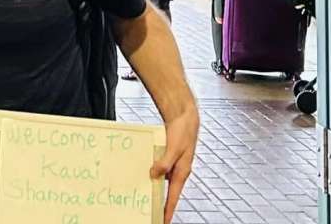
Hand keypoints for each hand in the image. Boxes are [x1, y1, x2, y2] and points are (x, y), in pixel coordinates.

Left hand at [151, 106, 198, 222]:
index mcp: (182, 172)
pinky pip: (161, 169)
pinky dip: (154, 173)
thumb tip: (154, 174)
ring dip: (155, 187)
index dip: (168, 210)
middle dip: (160, 202)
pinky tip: (145, 173)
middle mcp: (178, 171)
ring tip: (146, 196)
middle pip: (167, 192)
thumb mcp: (173, 147)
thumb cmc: (183, 131)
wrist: (185, 117)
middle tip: (151, 212)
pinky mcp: (169, 158)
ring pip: (163, 180)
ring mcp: (174, 165)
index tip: (163, 220)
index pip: (173, 196)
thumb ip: (164, 162)